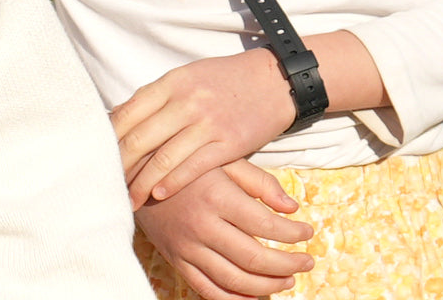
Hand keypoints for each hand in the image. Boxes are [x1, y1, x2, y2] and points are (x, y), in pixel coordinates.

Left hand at [112, 51, 294, 204]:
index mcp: (171, 82)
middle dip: (118, 164)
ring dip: (141, 182)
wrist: (273, 80)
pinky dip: (171, 183)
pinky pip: (192, 167)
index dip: (109, 136)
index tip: (95, 154)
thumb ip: (157, 96)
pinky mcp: (227, 144)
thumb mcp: (187, 77)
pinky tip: (157, 195)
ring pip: (162, 157)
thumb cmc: (225, 80)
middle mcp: (185, 101)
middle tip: (103, 182)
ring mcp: (206, 123)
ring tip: (127, 198)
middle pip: (139, 137)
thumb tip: (121, 115)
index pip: (128, 111)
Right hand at [135, 159, 313, 299]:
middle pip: (255, 259)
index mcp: (216, 196)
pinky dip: (234, 299)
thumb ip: (258, 181)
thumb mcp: (221, 157)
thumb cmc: (184, 160)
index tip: (308, 232)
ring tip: (288, 279)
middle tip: (308, 261)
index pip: (266, 226)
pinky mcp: (176, 259)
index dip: (293, 234)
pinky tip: (254, 295)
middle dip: (288, 264)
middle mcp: (202, 225)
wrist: (133, 168)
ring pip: (235, 281)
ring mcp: (187, 246)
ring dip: (268, 286)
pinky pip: (208, 290)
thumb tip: (292, 207)